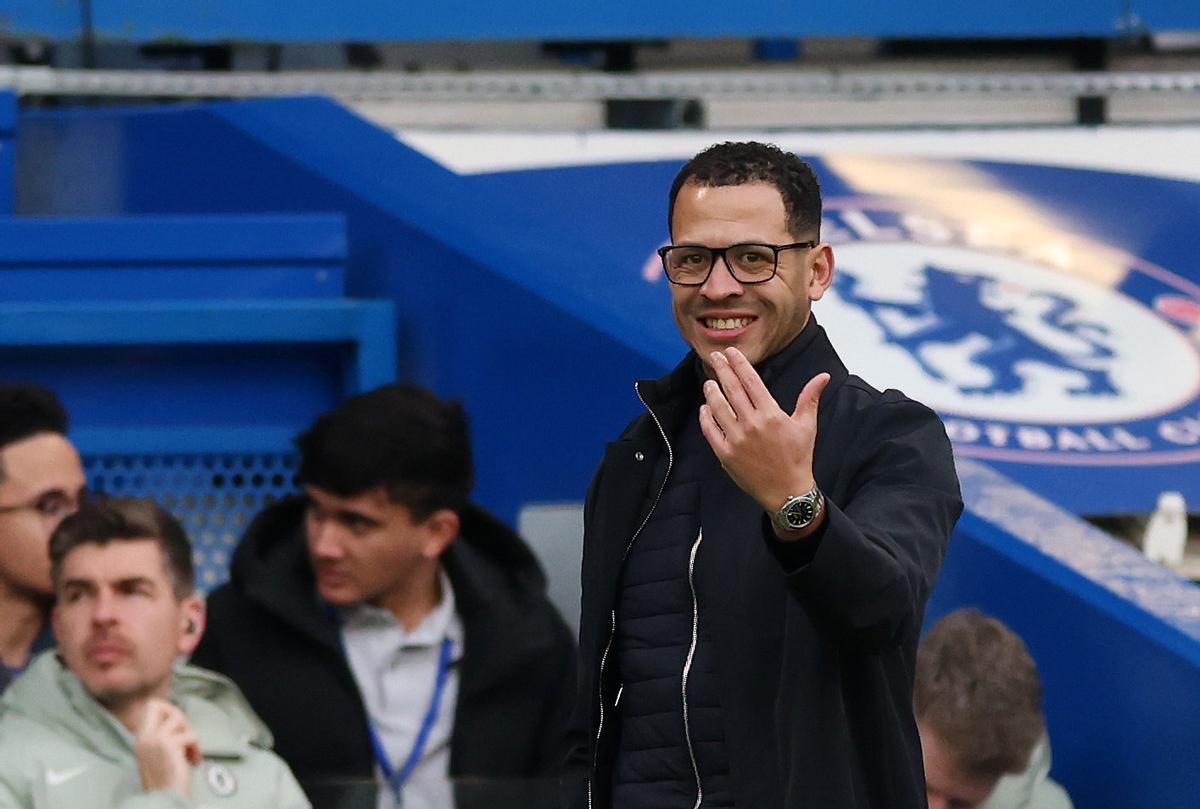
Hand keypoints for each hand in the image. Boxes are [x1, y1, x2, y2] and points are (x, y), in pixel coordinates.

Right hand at [134, 699, 201, 797]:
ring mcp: (155, 740)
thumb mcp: (159, 754)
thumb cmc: (166, 780)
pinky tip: (194, 761)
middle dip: (178, 715)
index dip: (167, 711)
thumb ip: (163, 736)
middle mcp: (144, 737)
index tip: (178, 727)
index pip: (150, 707)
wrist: (164, 800)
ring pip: (179, 718)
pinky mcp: (169, 745)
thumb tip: (179, 719)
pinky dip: (196, 748)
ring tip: (191, 753)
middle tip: (185, 735)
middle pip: (158, 705)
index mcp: (140, 739)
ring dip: (190, 735)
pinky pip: (190, 735)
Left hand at [699, 347, 829, 527]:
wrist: (787, 492)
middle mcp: (752, 424)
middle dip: (721, 369)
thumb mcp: (807, 426)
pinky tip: (705, 408)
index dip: (739, 364)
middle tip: (714, 356)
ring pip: (718, 407)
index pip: (750, 381)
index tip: (730, 352)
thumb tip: (823, 376)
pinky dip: (706, 417)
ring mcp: (736, 439)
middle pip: (731, 389)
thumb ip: (810, 398)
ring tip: (709, 381)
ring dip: (711, 391)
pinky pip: (710, 431)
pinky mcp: (726, 454)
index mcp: (771, 414)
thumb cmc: (798, 458)